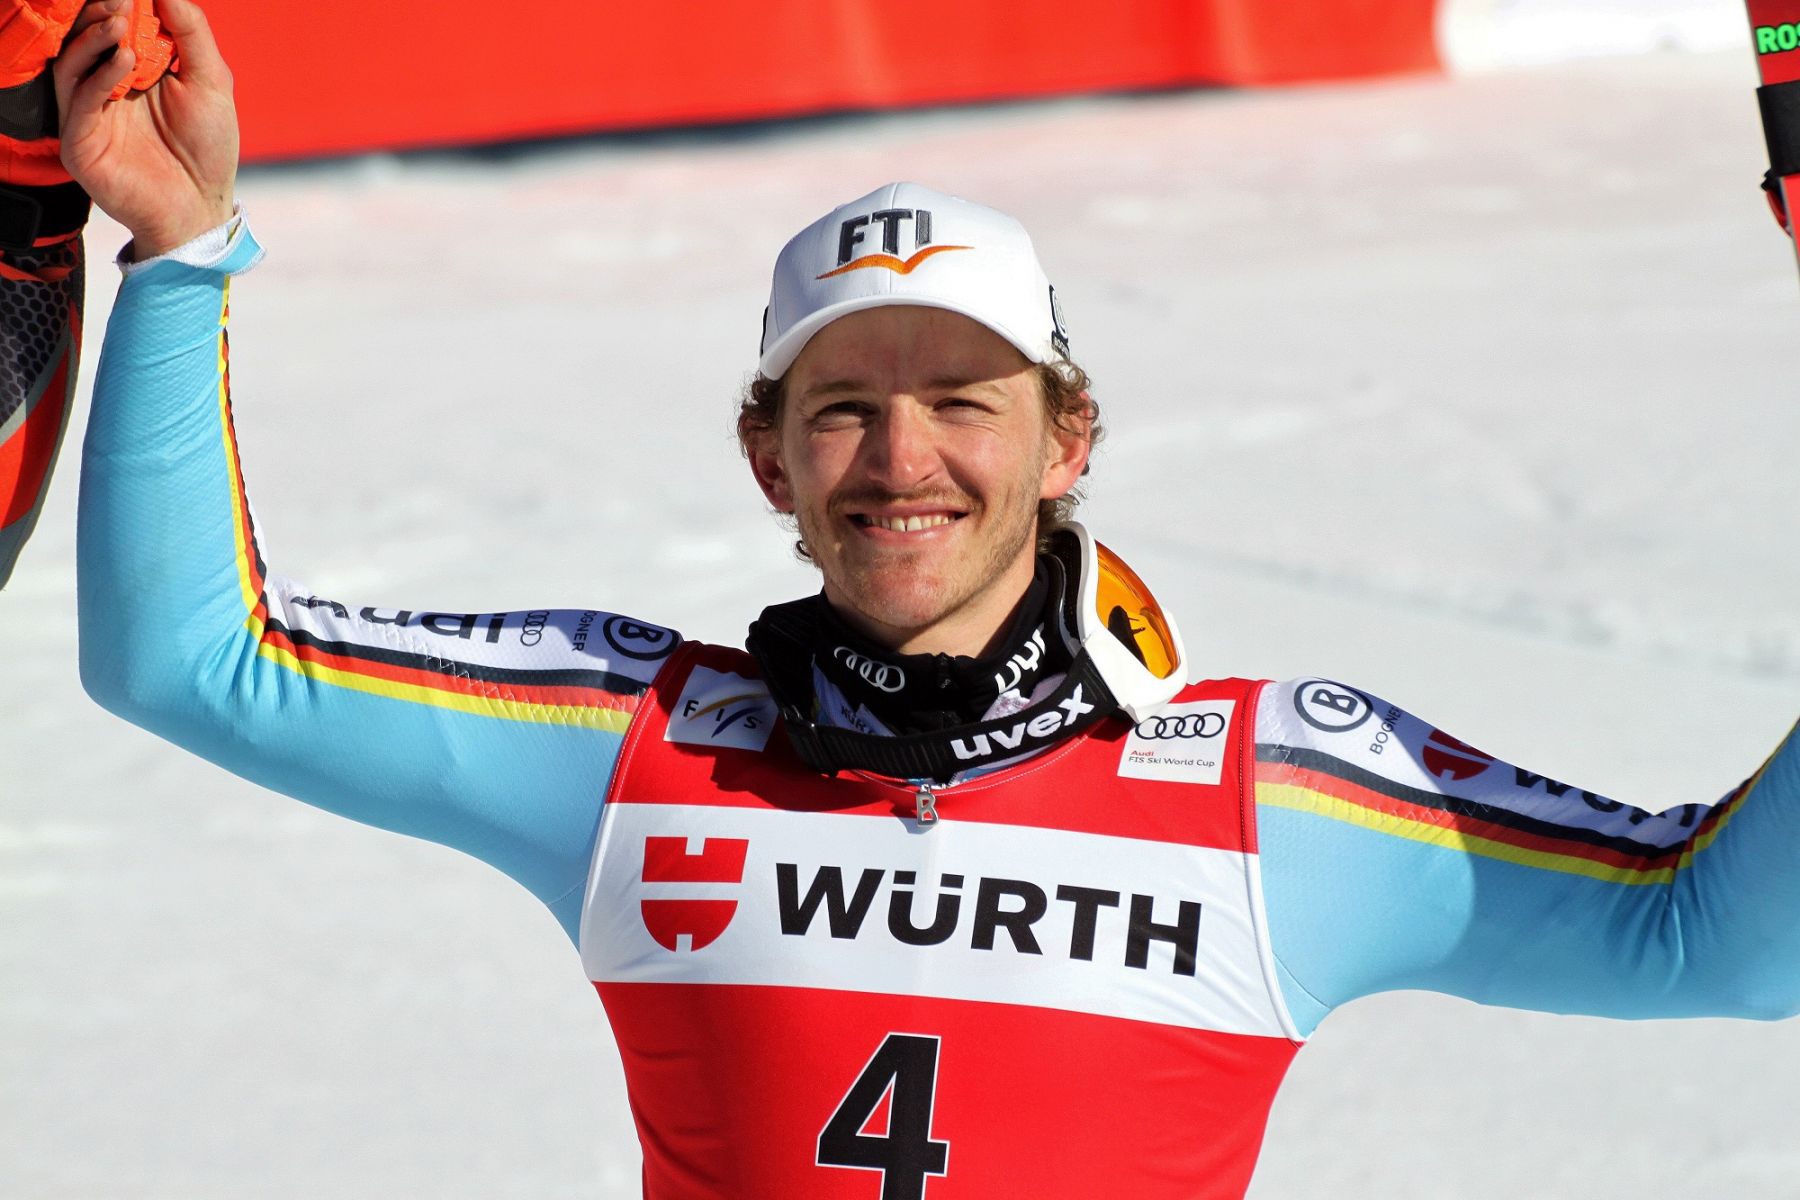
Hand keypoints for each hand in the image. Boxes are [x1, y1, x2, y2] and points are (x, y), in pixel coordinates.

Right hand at [52, 0, 234, 257]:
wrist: (202, 207)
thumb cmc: (208, 147)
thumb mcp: (210, 82)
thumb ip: (191, 35)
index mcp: (131, 71)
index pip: (114, 26)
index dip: (121, 5)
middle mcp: (103, 88)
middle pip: (86, 39)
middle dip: (101, 13)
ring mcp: (88, 115)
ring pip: (73, 64)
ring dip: (94, 38)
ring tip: (119, 20)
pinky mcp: (80, 142)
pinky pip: (81, 100)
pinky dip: (100, 75)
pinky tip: (125, 59)